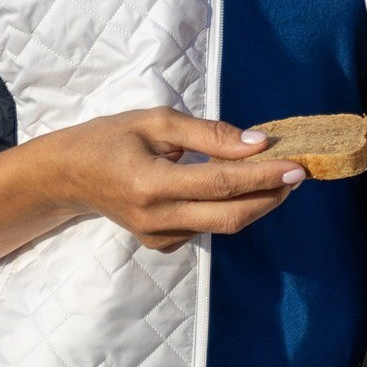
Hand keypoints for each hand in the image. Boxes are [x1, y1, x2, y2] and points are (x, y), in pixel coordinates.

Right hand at [29, 109, 303, 253]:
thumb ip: (209, 134)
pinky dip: (229, 208)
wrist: (68, 175)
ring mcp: (158, 237)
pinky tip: (236, 187)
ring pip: (223, 225)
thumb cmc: (111, 138)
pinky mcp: (160, 244)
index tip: (297, 166)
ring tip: (276, 175)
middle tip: (298, 173)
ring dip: (255, 202)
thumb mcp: (157, 122)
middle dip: (271, 196)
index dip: (264, 176)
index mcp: (151, 183)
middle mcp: (156, 218)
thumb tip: (257, 143)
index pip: (222, 184)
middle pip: (231, 216)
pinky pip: (206, 228)